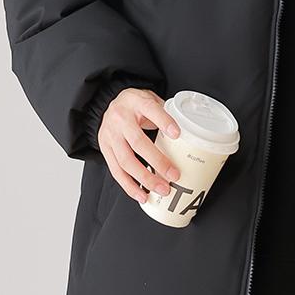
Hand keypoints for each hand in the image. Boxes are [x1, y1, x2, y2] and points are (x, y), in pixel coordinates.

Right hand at [97, 88, 182, 203]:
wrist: (108, 104)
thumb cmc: (135, 104)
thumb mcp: (150, 99)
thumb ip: (166, 113)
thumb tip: (189, 131)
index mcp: (136, 102)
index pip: (151, 109)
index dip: (164, 121)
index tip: (177, 134)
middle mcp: (121, 119)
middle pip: (138, 142)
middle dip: (157, 161)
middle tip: (174, 175)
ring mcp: (110, 135)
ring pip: (125, 160)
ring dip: (144, 178)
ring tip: (161, 189)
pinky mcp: (105, 149)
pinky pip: (116, 171)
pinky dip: (129, 185)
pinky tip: (141, 195)